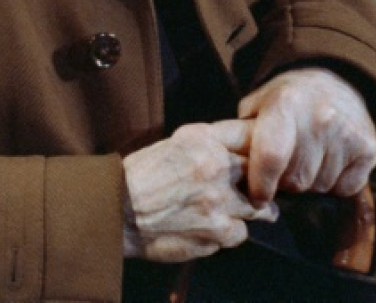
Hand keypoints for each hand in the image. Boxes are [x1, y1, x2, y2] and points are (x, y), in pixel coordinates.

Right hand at [122, 120, 278, 261]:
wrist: (116, 211)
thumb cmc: (139, 176)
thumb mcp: (172, 145)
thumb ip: (206, 146)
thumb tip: (235, 151)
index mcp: (204, 141)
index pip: (250, 143)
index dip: (257, 155)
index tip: (258, 163)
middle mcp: (216, 169)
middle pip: (259, 176)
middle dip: (259, 184)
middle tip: (255, 191)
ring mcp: (220, 204)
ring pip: (258, 209)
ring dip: (249, 211)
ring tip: (239, 211)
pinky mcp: (217, 234)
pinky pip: (239, 234)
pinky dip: (229, 233)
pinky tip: (212, 229)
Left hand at [238, 67, 375, 204]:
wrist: (336, 83)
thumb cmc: (288, 99)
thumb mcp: (258, 104)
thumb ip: (242, 134)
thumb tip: (230, 168)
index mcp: (286, 104)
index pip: (272, 157)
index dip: (261, 184)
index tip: (257, 197)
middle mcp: (321, 117)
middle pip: (296, 179)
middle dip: (285, 181)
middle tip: (285, 165)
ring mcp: (349, 134)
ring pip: (319, 187)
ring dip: (309, 182)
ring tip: (308, 158)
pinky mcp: (370, 149)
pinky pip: (345, 189)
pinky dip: (334, 184)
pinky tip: (329, 161)